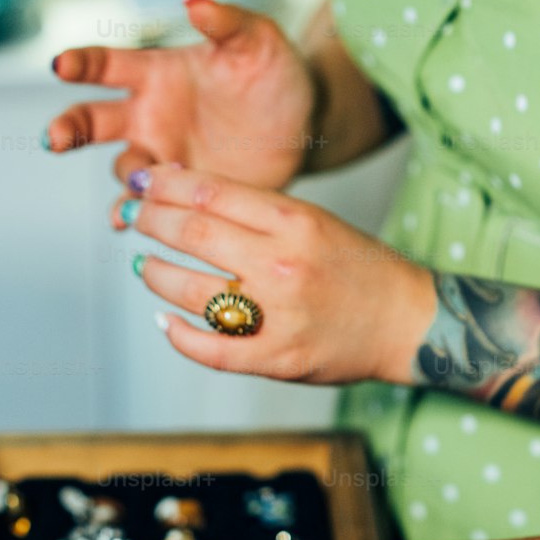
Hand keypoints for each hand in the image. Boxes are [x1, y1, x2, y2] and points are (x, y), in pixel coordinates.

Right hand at [46, 0, 317, 188]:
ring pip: (122, 170)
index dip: (81, 63)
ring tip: (147, 182)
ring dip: (127, 178)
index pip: (107, 65)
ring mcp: (162, 157)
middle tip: (55, 139)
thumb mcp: (257, 39)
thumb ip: (226, 21)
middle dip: (69, 128)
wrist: (304, 125)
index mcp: (158, 74)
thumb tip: (194, 4)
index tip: (61, 65)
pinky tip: (130, 221)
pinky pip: (146, 206)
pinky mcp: (181, 193)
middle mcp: (149, 116)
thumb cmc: (275, 73)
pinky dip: (134, 214)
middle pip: (92, 121)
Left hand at [121, 163, 435, 384]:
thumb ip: (256, 210)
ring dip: (154, 274)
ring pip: (190, 290)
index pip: (209, 192)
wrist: (406, 322)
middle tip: (133, 217)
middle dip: (150, 221)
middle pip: (192, 233)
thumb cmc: (358, 269)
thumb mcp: (314, 222)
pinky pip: (210, 349)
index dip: (164, 184)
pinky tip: (165, 321)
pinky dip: (177, 334)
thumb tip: (186, 190)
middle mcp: (282, 264)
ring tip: (143, 266)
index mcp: (294, 222)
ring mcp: (278, 315)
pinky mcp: (276, 359)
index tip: (142, 181)